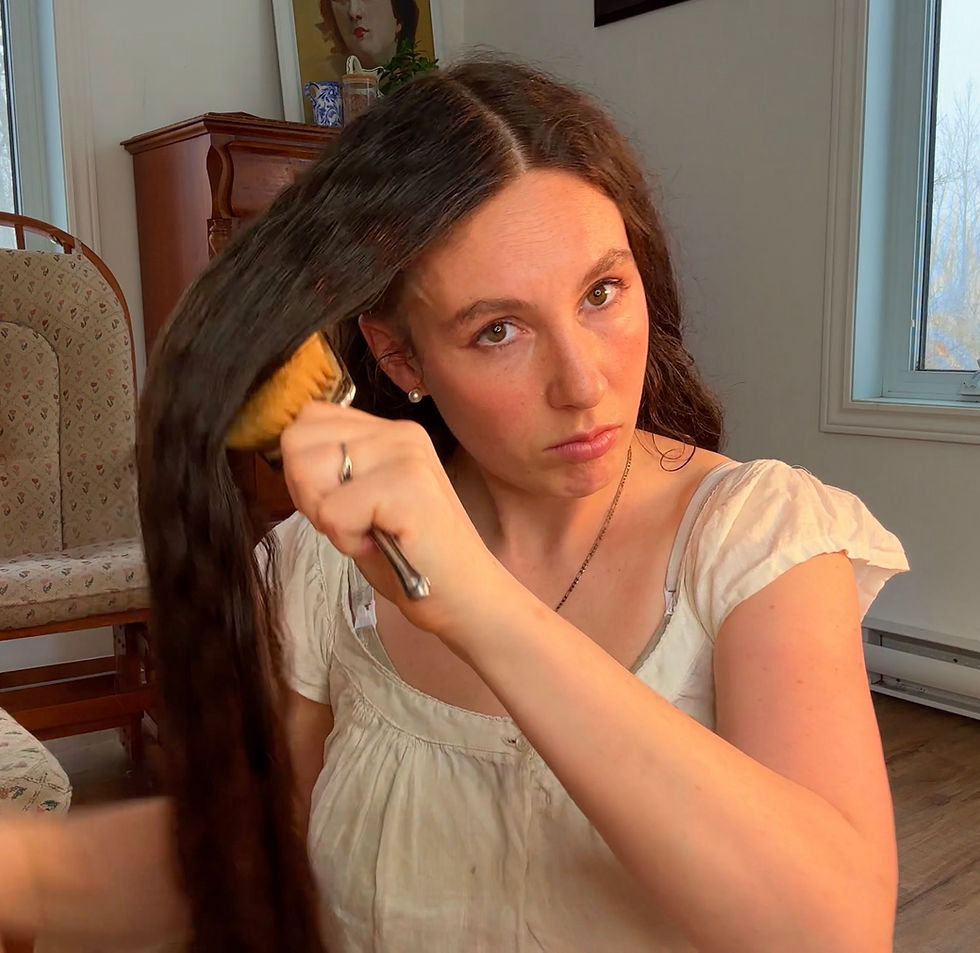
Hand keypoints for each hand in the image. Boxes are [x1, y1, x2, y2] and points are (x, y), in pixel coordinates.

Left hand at [278, 401, 509, 641]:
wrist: (464, 595)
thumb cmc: (410, 556)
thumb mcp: (362, 500)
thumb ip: (334, 469)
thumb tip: (290, 453)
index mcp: (387, 431)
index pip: (307, 419)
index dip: (303, 470)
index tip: (338, 505)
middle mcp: (398, 433)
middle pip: (297, 439)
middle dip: (307, 493)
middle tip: (351, 522)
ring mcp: (405, 455)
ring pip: (310, 471)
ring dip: (328, 517)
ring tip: (368, 532)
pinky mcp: (407, 485)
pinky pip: (333, 511)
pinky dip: (347, 540)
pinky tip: (380, 545)